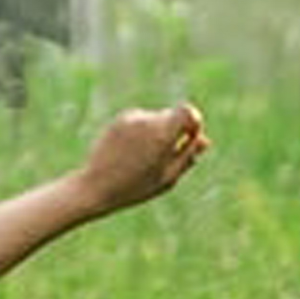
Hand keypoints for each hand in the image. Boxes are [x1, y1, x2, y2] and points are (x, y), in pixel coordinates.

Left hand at [79, 102, 209, 213]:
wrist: (95, 186)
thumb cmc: (136, 186)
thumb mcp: (168, 176)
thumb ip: (188, 156)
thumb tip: (204, 140)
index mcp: (161, 133)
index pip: (187, 111)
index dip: (194, 123)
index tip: (190, 138)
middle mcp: (145, 120)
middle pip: (172, 116)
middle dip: (176, 131)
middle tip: (167, 157)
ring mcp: (129, 118)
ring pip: (156, 119)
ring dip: (157, 133)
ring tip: (144, 159)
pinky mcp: (118, 120)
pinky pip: (140, 122)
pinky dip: (142, 133)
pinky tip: (132, 153)